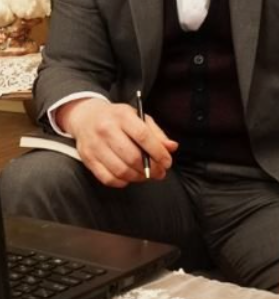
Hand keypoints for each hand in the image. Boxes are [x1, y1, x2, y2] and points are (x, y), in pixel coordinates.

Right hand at [56, 98, 177, 186]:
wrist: (86, 116)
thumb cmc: (117, 118)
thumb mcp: (138, 117)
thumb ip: (156, 133)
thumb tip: (172, 147)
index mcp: (122, 116)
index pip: (143, 136)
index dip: (158, 152)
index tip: (167, 162)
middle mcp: (106, 129)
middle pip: (132, 156)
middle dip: (150, 168)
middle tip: (160, 173)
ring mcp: (95, 145)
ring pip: (120, 170)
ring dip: (138, 177)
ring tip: (146, 175)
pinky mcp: (87, 158)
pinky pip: (107, 178)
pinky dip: (122, 182)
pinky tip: (129, 177)